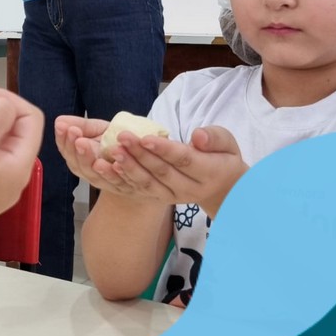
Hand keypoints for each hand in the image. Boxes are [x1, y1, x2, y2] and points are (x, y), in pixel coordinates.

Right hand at [54, 114, 122, 192]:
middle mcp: (87, 172)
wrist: (137, 158)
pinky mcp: (122, 186)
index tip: (64, 127)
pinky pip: (117, 181)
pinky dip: (113, 173)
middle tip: (77, 137)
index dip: (63, 139)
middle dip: (76, 150)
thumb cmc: (113, 142)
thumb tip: (59, 121)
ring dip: (90, 161)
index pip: (66, 150)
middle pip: (77, 165)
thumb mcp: (98, 130)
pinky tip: (114, 164)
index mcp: (78, 158)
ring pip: (94, 175)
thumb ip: (81, 126)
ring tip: (87, 146)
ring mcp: (103, 182)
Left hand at [101, 125, 248, 217]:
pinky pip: (139, 191)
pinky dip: (122, 181)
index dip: (164, 150)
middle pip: (162, 172)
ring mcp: (173, 197)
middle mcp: (189, 189)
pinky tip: (107, 168)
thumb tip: (197, 136)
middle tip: (122, 137)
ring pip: (148, 185)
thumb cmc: (223, 157)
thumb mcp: (228, 144)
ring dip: (128, 168)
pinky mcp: (159, 199)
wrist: (223, 189)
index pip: (183, 160)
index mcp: (208, 173)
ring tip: (112, 151)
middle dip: (140, 155)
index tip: (145, 137)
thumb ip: (215, 138)